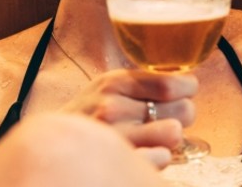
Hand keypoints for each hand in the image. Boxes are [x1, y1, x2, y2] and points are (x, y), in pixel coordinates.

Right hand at [59, 69, 196, 161]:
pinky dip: (161, 155)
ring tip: (159, 133)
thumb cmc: (91, 112)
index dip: (187, 88)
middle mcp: (113, 107)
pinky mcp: (118, 158)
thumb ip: (143, 82)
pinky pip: (160, 158)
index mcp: (115, 83)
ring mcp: (115, 137)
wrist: (54, 141)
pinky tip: (150, 150)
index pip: (170, 84)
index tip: (186, 91)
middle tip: (168, 115)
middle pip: (180, 110)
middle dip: (182, 112)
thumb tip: (187, 83)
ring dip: (172, 135)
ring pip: (173, 134)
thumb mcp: (110, 86)